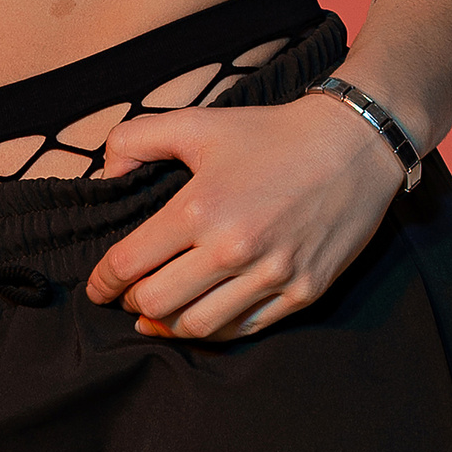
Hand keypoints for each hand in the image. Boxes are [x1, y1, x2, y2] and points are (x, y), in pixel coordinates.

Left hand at [84, 90, 404, 339]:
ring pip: (198, 327)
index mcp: (199, 208)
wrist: (354, 144)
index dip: (102, 283)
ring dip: (168, 325)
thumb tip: (105, 172)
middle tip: (129, 296)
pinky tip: (203, 316)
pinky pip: (244, 329)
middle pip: (156, 304)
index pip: (128, 264)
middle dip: (132, 304)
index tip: (97, 288)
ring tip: (158, 315)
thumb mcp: (197, 122)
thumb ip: (137, 138)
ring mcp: (271, 276)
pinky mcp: (303, 292)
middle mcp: (232, 249)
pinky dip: (215, 329)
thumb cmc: (270, 133)